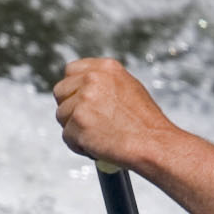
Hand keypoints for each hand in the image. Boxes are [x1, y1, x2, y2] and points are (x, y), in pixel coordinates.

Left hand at [53, 55, 176, 171]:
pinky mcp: (78, 122)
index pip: (71, 70)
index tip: (80, 101)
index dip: (73, 88)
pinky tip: (98, 145)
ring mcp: (83, 100)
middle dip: (70, 108)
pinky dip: (78, 145)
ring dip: (75, 128)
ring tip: (99, 135)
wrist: (153, 143)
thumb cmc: (144, 122)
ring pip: (61, 115)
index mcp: (105, 68)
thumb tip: (83, 88)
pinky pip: (66, 136)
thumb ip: (104, 83)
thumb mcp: (128, 88)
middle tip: (89, 122)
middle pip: (60, 92)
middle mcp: (92, 79)